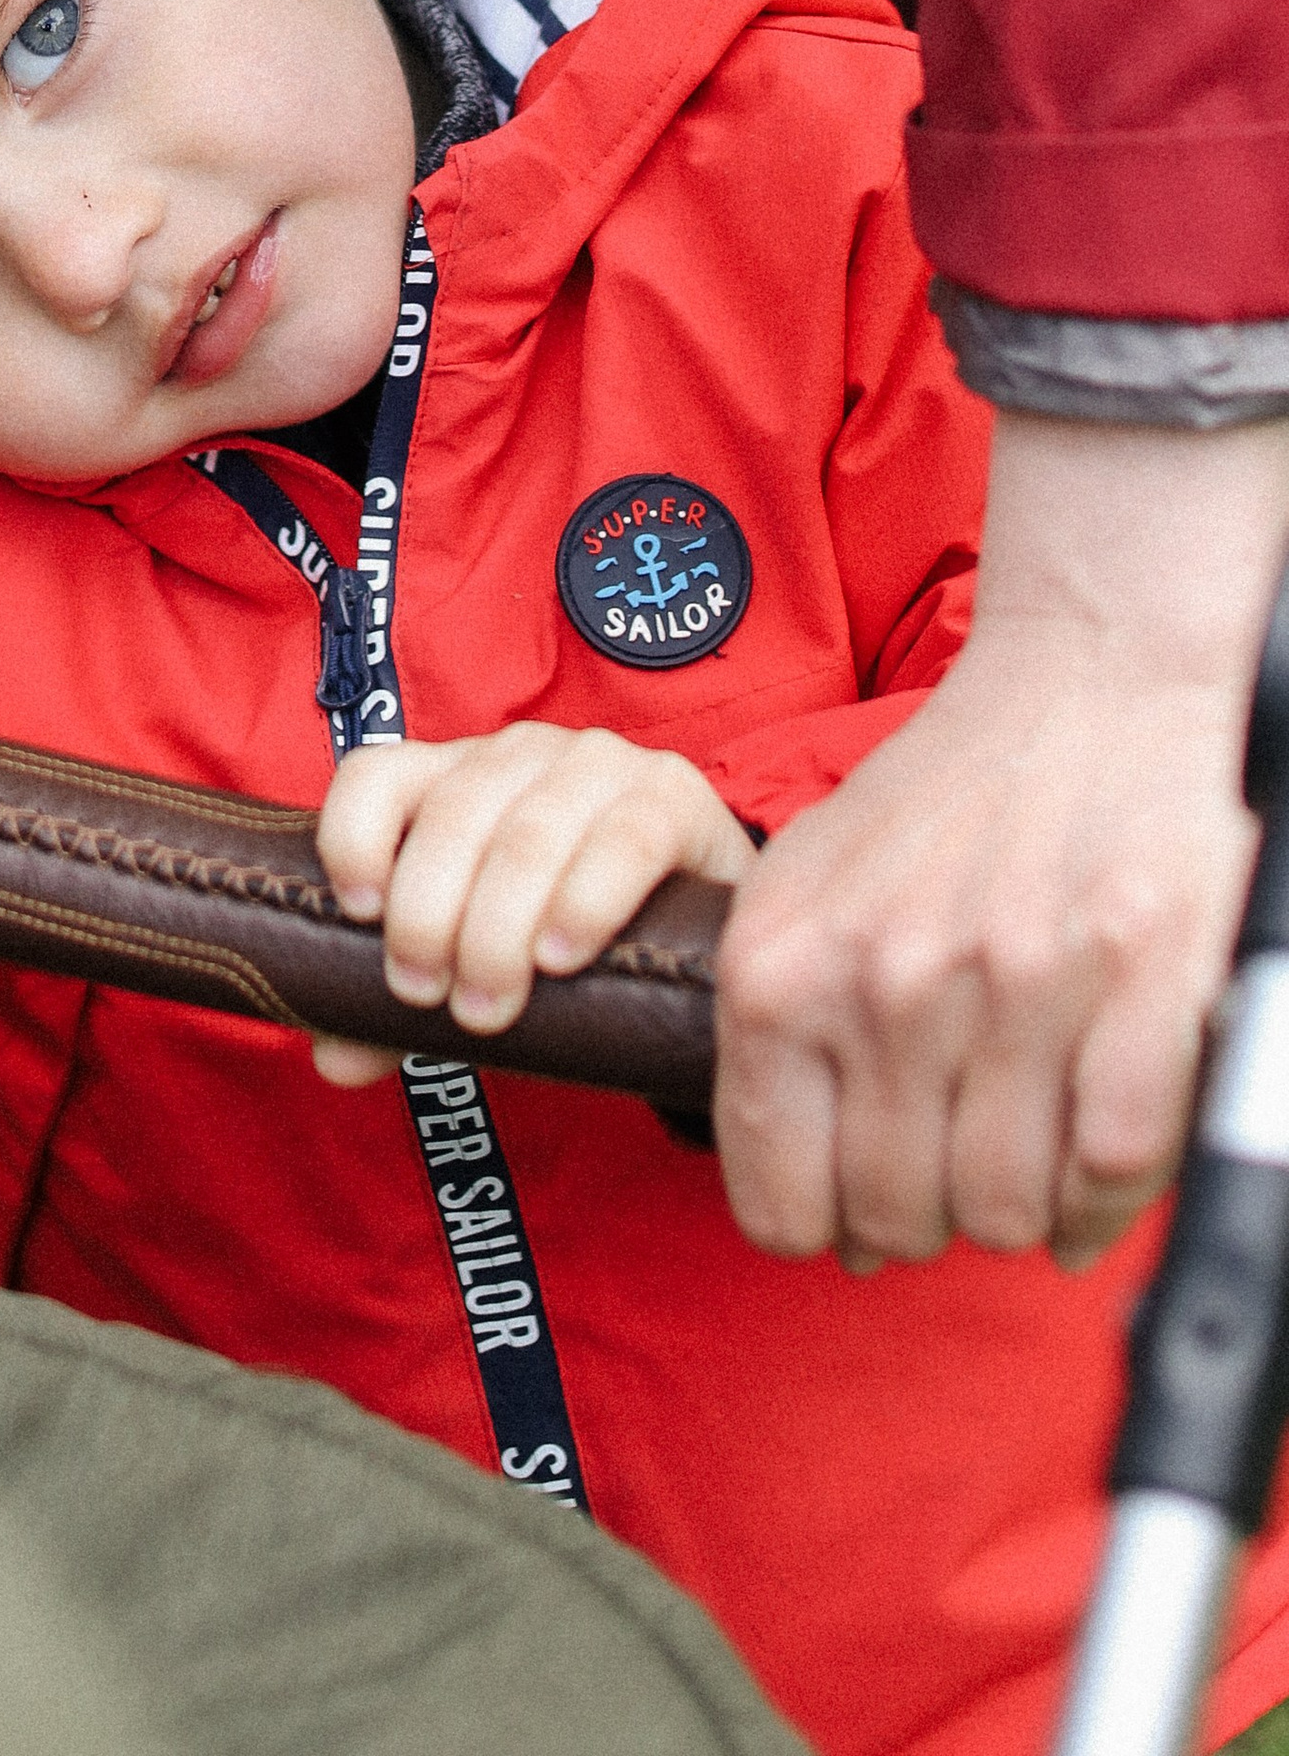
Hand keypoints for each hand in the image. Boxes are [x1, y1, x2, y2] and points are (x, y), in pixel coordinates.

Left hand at [307, 720, 752, 1086]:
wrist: (694, 928)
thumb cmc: (561, 938)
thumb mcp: (473, 965)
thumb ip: (398, 1011)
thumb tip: (335, 1061)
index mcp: (452, 775)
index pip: (376, 774)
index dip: (353, 836)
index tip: (356, 915)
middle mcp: (518, 755)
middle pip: (453, 816)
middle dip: (428, 914)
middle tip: (427, 998)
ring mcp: (599, 765)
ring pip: (529, 834)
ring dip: (498, 928)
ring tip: (486, 1007)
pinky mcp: (673, 797)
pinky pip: (623, 840)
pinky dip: (585, 901)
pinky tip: (563, 959)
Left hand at [717, 412, 1288, 1272]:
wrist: (1084, 684)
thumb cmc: (948, 799)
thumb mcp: (810, 893)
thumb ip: (790, 1045)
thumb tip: (829, 1229)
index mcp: (779, 962)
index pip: (778, 1203)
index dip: (828, 1223)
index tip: (863, 1197)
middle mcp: (884, 977)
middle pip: (898, 1221)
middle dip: (932, 1213)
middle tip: (959, 1150)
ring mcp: (1011, 982)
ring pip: (1005, 1213)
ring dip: (1024, 1203)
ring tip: (1026, 1131)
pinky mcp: (1134, 981)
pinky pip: (1112, 1170)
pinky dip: (1109, 1191)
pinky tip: (1093, 1148)